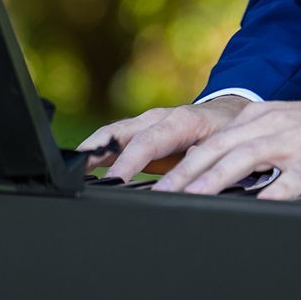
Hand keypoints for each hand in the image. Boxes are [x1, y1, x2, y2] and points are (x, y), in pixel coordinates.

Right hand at [77, 96, 251, 182]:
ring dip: (91, 151)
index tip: (115, 180)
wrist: (229, 113)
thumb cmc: (228, 134)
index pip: (149, 141)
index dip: (130, 161)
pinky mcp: (139, 133)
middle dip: (97, 150)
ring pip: (111, 134)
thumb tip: (190, 186)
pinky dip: (96, 153)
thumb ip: (204, 167)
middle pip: (121, 132)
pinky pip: (113, 141)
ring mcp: (146, 124)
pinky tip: (82, 170)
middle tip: (76, 172)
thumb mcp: (224, 150)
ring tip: (71, 171)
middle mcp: (158, 118)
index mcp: (181, 121)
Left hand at [151, 96, 300, 200]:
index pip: (208, 142)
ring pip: (245, 159)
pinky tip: (259, 205)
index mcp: (256, 118)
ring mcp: (293, 142)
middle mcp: (269, 125)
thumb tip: (209, 175)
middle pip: (217, 149)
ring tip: (191, 200)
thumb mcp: (279, 129)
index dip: (177, 164)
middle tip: (156, 197)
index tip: (151, 184)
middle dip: (183, 174)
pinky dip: (274, 192)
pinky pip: (292, 178)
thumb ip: (247, 147)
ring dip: (214, 180)